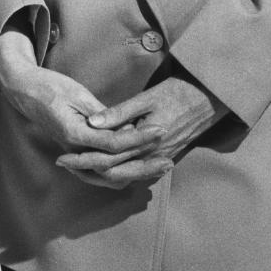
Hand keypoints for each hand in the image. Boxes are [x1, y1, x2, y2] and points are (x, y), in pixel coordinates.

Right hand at [0, 30, 167, 187]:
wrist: (25, 92)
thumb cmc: (50, 87)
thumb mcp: (78, 94)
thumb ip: (102, 114)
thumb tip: (126, 127)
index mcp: (74, 134)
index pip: (114, 144)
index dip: (140, 138)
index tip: (160, 131)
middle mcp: (74, 151)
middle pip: (115, 168)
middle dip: (144, 165)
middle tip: (169, 162)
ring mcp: (74, 155)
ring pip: (108, 177)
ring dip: (135, 173)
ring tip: (158, 167)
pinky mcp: (77, 153)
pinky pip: (101, 171)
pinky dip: (121, 172)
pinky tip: (137, 167)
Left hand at [56, 74, 225, 187]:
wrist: (209, 98)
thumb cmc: (177, 92)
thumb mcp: (146, 98)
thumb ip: (119, 113)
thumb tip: (92, 123)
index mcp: (146, 143)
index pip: (108, 160)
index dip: (83, 160)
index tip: (62, 156)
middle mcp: (153, 157)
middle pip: (113, 174)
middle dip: (87, 171)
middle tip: (63, 164)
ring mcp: (161, 160)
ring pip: (125, 177)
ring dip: (101, 175)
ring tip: (78, 167)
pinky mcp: (165, 157)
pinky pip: (137, 172)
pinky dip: (119, 171)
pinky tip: (105, 165)